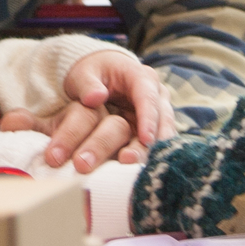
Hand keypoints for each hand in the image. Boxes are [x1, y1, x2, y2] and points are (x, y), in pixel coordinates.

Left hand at [0, 48, 169, 173]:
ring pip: (159, 138)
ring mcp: (154, 116)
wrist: (97, 75)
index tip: (145, 138)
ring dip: (146, 154)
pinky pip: (151, 147)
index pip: (148, 97)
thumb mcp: (84, 72)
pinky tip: (132, 173)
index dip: (148, 118)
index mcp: (141, 78)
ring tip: (126, 168)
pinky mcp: (149, 132)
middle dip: (145, 143)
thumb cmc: (92, 72)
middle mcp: (154, 97)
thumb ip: (87, 84)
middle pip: (158, 122)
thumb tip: (95, 98)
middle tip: (127, 160)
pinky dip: (143, 158)